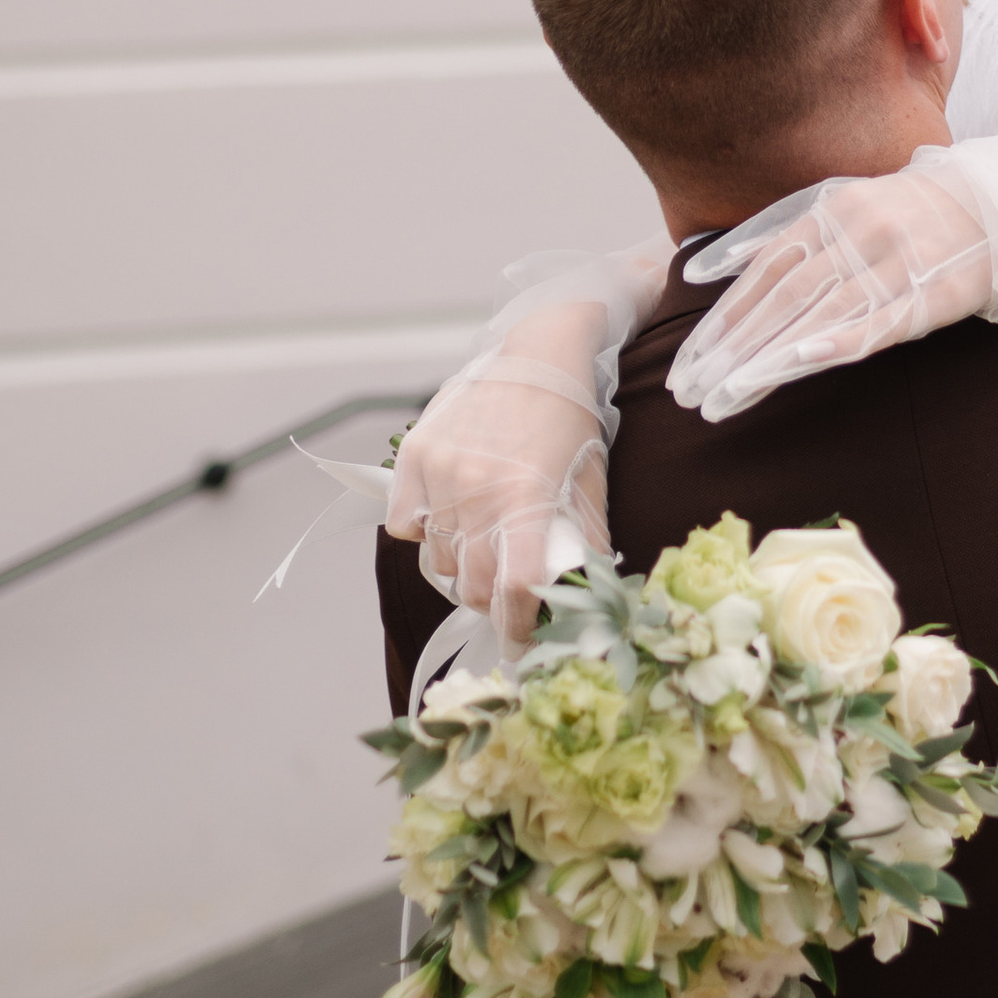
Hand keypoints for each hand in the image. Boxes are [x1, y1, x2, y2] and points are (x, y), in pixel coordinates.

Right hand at [387, 240, 670, 638]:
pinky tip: (450, 515)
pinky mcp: (415, 455)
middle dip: (490, 601)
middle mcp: (477, 490)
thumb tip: (585, 601)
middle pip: (471, 585)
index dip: (518, 628)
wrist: (539, 354)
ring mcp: (440, 473)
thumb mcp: (592, 483)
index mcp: (527, 499)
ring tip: (483, 545)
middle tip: (506, 591)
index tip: (523, 643)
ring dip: (459, 566)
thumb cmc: (571, 423)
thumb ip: (585, 543)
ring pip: (437, 559)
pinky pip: (405, 524)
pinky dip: (423, 532)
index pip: (513, 590)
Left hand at [667, 133, 997, 420]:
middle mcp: (854, 234)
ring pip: (816, 316)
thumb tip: (710, 266)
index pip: (763, 274)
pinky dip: (834, 342)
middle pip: (779, 299)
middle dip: (729, 349)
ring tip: (723, 399)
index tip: (689, 362)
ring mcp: (890, 262)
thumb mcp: (844, 205)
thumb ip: (780, 234)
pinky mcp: (925, 293)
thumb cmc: (912, 213)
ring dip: (765, 360)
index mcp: (829, 212)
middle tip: (688, 393)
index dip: (722, 320)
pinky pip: (873, 322)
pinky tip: (798, 364)